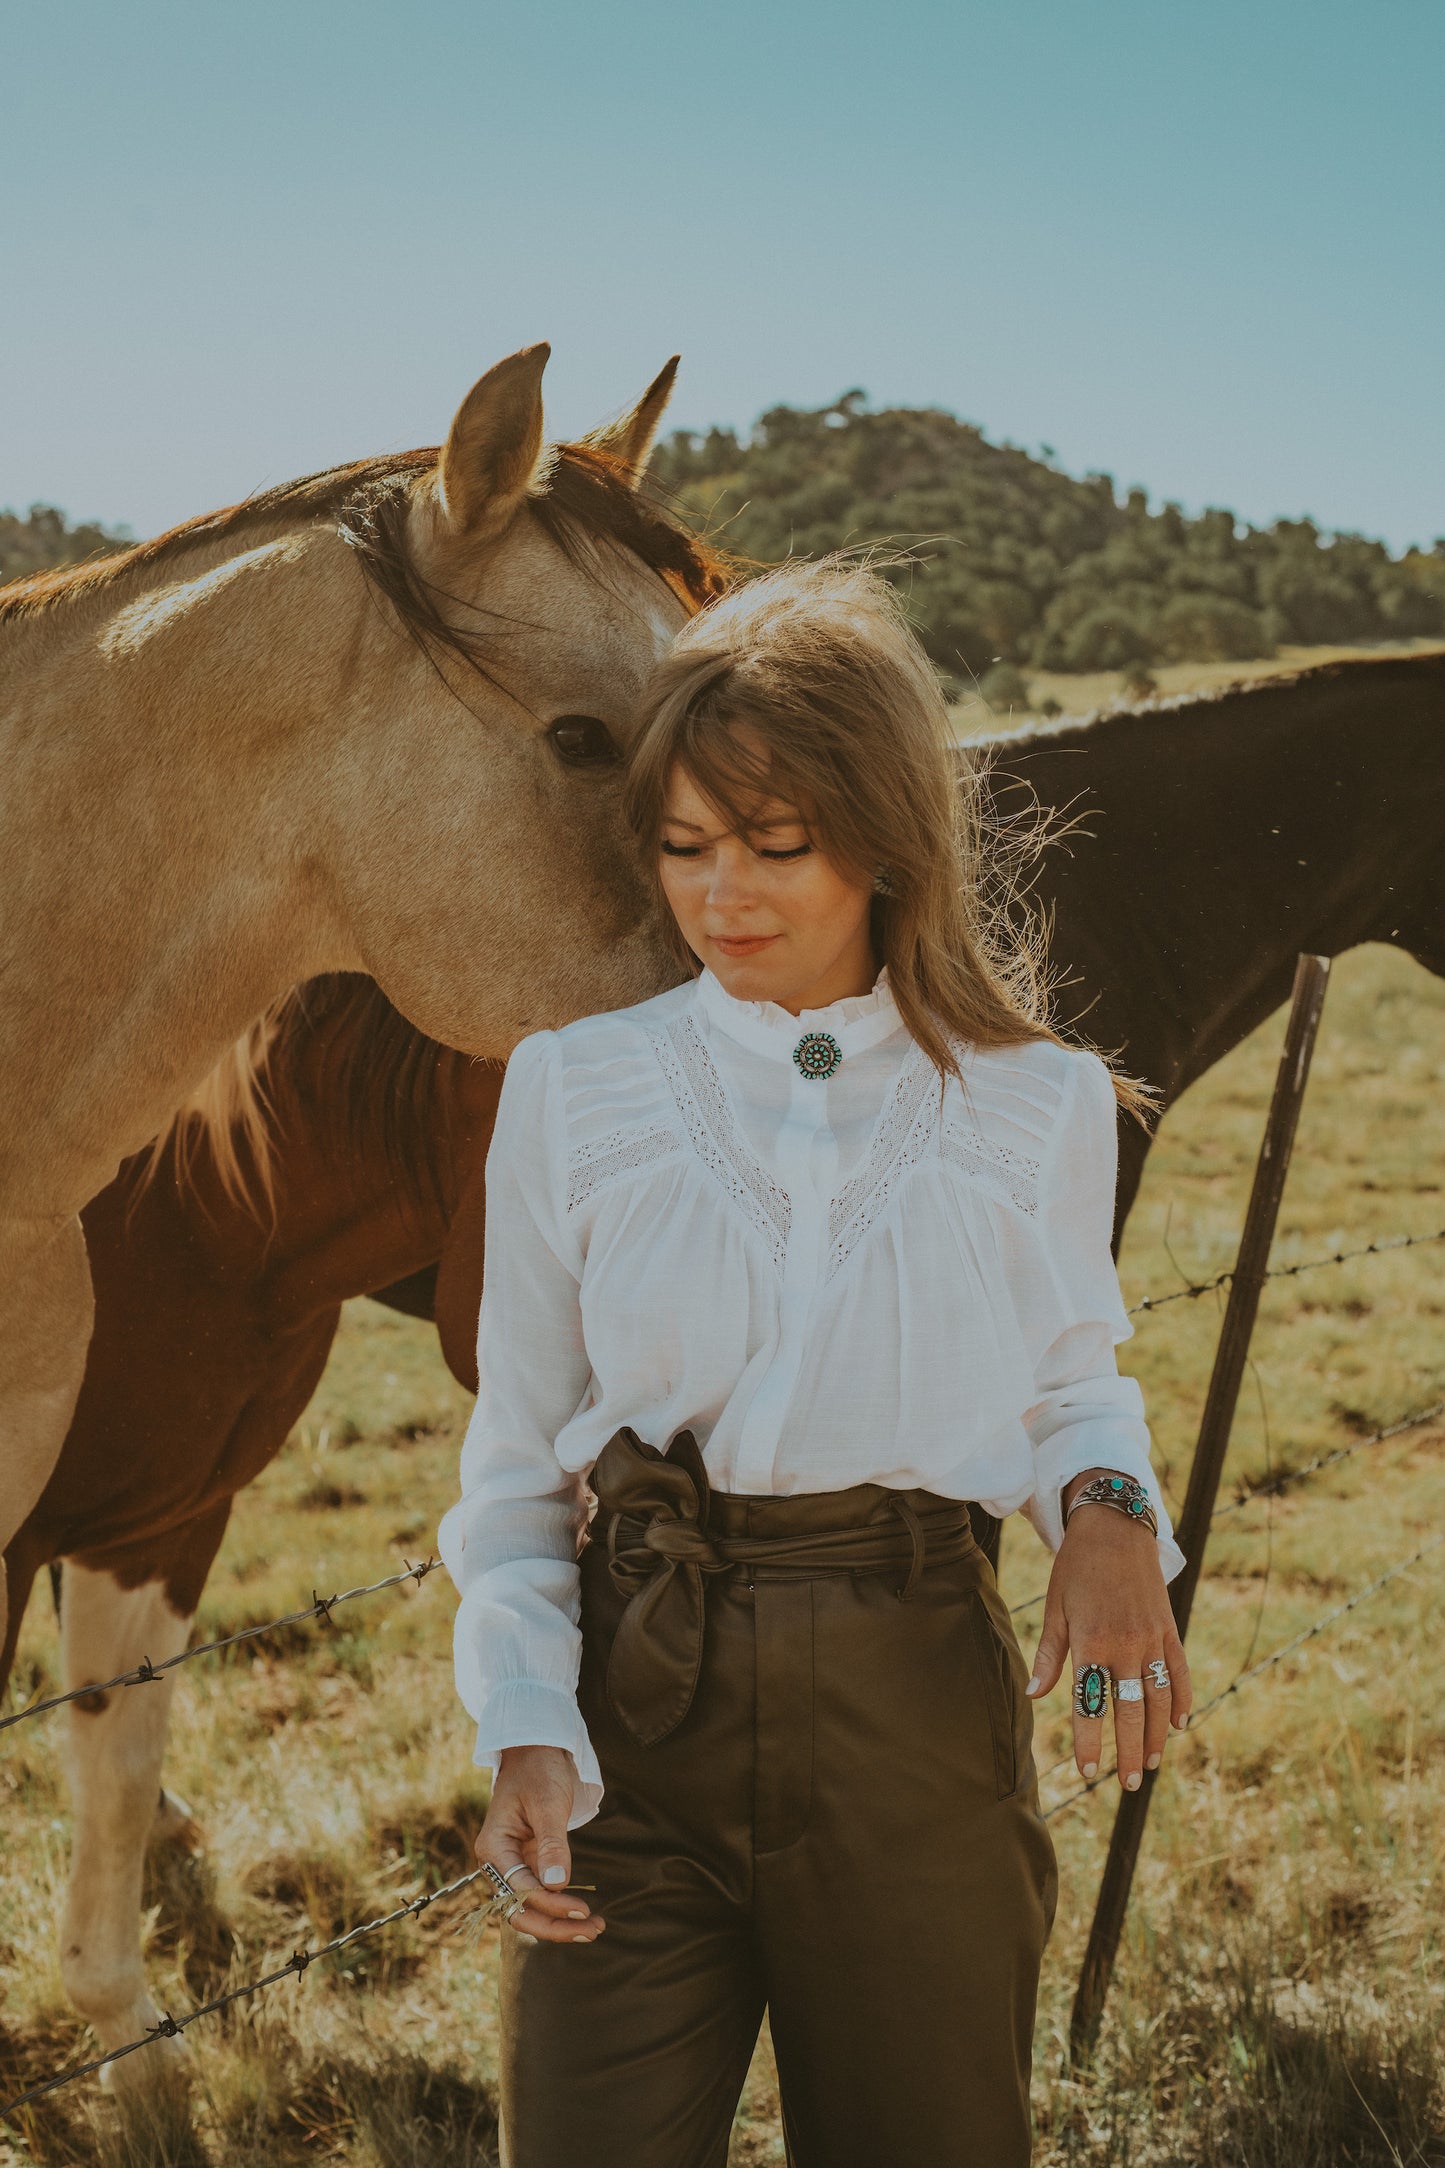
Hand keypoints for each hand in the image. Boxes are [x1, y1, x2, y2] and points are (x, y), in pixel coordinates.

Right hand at [474, 1744, 605, 1944]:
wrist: (537, 1748)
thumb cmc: (540, 1770)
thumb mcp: (548, 1803)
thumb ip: (551, 1843)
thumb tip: (556, 1883)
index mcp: (493, 1847)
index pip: (520, 1891)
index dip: (551, 1905)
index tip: (583, 1911)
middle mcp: (497, 1862)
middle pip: (520, 1910)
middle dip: (555, 1925)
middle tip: (593, 1930)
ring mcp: (512, 1864)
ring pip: (530, 1907)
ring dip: (559, 1922)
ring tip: (595, 1928)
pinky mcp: (527, 1862)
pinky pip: (539, 1894)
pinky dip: (559, 1906)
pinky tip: (582, 1914)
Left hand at [1026, 1471, 1191, 1789]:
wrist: (1115, 1528)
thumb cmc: (1076, 1568)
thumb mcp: (1055, 1608)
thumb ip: (1051, 1655)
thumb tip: (1033, 1695)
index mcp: (1092, 1642)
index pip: (1090, 1705)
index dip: (1090, 1742)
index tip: (1088, 1772)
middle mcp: (1126, 1645)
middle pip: (1129, 1711)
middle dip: (1127, 1752)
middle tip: (1127, 1784)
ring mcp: (1152, 1639)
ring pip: (1159, 1699)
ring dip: (1155, 1736)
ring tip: (1149, 1764)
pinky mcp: (1170, 1629)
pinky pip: (1180, 1673)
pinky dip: (1182, 1701)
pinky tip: (1179, 1726)